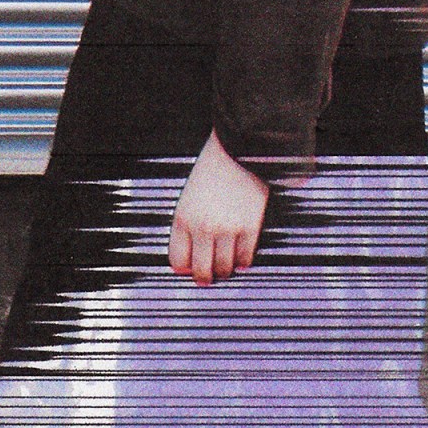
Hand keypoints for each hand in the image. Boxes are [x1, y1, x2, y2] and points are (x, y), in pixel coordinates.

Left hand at [168, 128, 269, 285]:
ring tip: (224, 266)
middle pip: (201, 271)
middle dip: (203, 277)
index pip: (177, 260)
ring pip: (224, 269)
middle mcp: (203, 227)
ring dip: (224, 270)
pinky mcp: (250, 228)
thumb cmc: (212, 168)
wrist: (237, 149)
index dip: (183, 267)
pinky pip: (246, 258)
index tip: (188, 269)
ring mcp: (227, 230)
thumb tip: (189, 251)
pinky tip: (241, 258)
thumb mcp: (190, 195)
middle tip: (206, 278)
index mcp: (182, 218)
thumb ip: (188, 223)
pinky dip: (243, 262)